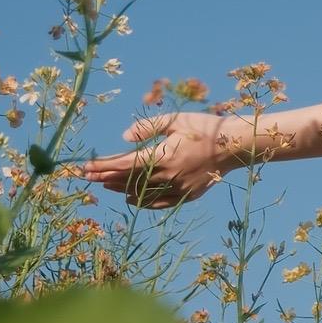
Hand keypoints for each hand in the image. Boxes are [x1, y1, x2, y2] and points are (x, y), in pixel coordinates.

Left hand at [83, 110, 231, 208]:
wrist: (235, 146)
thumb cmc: (206, 127)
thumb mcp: (176, 120)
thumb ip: (148, 127)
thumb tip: (124, 138)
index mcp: (164, 156)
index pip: (125, 164)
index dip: (103, 166)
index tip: (86, 168)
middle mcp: (168, 176)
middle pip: (129, 180)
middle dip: (106, 177)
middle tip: (87, 177)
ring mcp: (178, 188)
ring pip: (142, 193)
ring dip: (120, 188)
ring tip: (104, 184)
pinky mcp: (187, 195)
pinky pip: (158, 202)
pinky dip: (141, 201)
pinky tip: (129, 198)